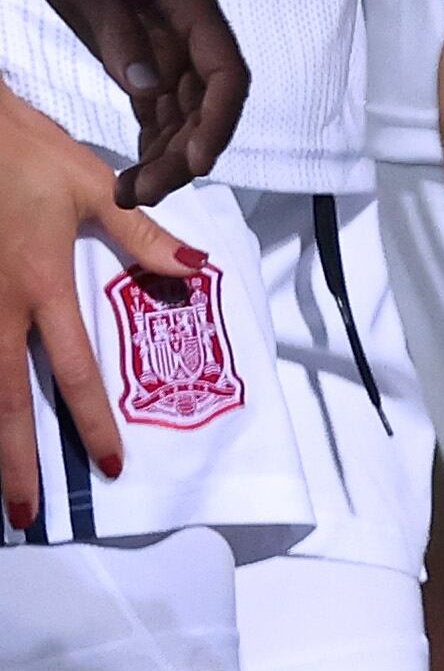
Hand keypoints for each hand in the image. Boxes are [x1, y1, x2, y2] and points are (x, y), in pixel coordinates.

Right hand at [0, 80, 189, 534]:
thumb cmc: (30, 155)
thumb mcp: (95, 188)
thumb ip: (145, 235)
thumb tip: (198, 268)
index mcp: (42, 285)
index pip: (76, 369)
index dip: (94, 420)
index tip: (112, 464)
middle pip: (6, 401)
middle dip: (15, 463)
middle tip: (26, 515)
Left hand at [7, 0, 244, 205]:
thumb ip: (120, 34)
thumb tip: (148, 92)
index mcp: (191, 7)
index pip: (226, 74)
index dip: (219, 121)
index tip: (196, 163)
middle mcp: (187, 32)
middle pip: (205, 105)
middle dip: (184, 153)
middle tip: (144, 192)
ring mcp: (163, 45)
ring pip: (180, 114)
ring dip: (164, 156)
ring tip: (129, 193)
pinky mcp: (135, 56)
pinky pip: (153, 110)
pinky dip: (146, 142)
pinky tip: (129, 170)